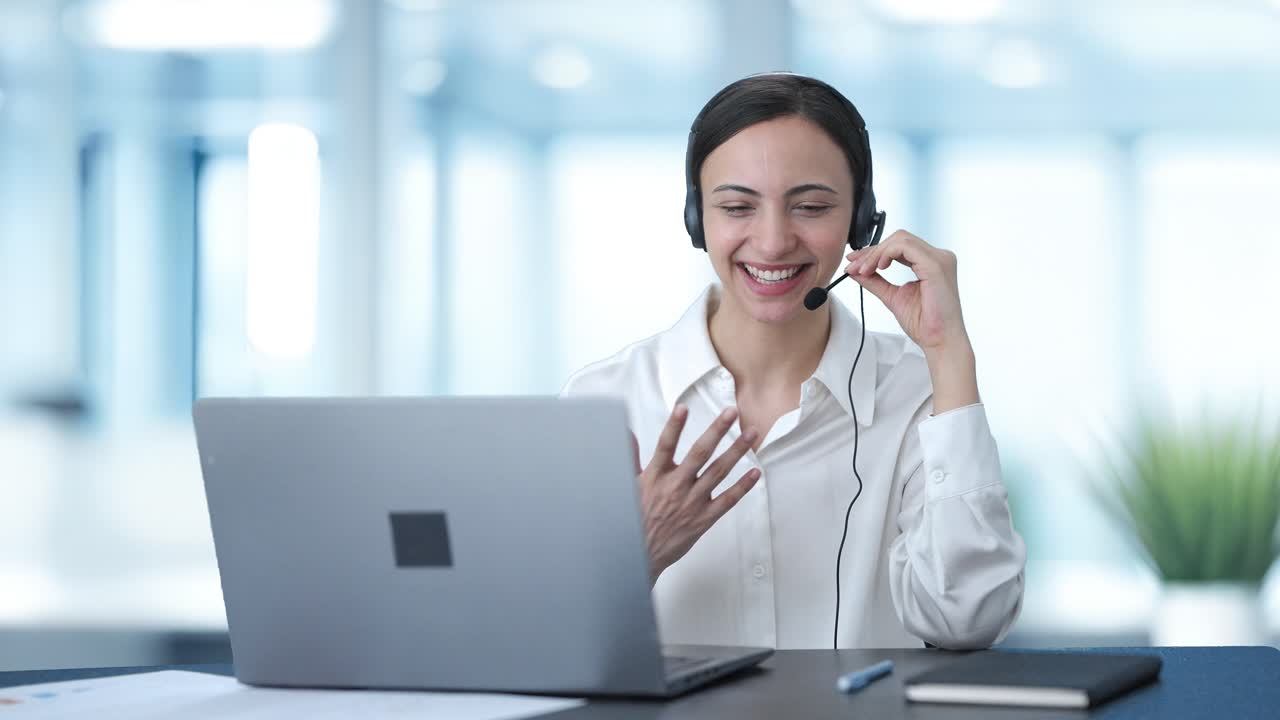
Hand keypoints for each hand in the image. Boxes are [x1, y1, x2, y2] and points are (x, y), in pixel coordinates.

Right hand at [633, 404, 759, 584]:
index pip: (665, 445)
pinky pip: (727, 500)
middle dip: (717, 430)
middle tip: (732, 412)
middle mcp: (675, 486)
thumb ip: (630, 457)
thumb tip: (626, 433)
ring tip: (750, 433)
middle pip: (699, 453)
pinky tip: (755, 472)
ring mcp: (692, 502)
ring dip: (736, 451)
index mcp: (655, 476)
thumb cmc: (634, 519)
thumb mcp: (627, 485)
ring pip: (718, 472)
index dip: (674, 426)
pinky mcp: (704, 519)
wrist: (641, 556)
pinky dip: (743, 486)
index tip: (683, 407)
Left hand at [845, 230, 979, 412]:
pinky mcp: (936, 265)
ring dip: (877, 253)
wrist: (939, 341)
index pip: (900, 246)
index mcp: (931, 263)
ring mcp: (939, 259)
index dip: (874, 252)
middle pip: (899, 238)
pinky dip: (886, 254)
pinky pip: (905, 247)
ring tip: (864, 270)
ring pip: (900, 239)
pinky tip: (877, 267)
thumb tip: (855, 271)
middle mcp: (939, 257)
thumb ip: (875, 281)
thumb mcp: (892, 296)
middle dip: (872, 251)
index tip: (854, 263)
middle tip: (854, 267)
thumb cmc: (924, 324)